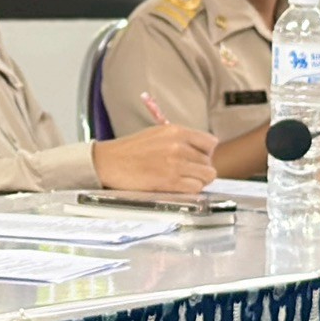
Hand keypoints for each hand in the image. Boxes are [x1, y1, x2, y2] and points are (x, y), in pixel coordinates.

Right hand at [92, 124, 217, 192]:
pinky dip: (190, 189)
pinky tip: (177, 186)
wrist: (109, 162)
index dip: (206, 152)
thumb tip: (201, 151)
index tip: (198, 158)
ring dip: (197, 180)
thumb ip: (180, 139)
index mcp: (176, 131)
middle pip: (208, 161)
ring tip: (182, 179)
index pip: (210, 142)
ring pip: (206, 176)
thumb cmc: (131, 149)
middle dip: (200, 168)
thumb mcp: (158, 134)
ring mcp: (175, 164)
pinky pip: (195, 188)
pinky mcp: (170, 182)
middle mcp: (178, 146)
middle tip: (186, 172)